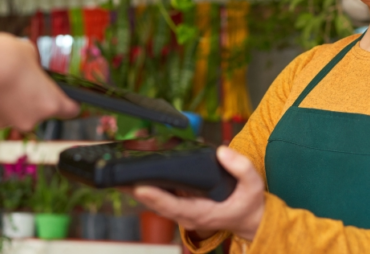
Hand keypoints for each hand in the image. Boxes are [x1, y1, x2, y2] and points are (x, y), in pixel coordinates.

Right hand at [0, 33, 78, 130]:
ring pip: (20, 110)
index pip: (71, 110)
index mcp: (49, 103)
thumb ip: (36, 65)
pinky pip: (1, 109)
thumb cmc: (1, 56)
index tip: (67, 94)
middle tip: (27, 76)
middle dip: (37, 95)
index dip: (71, 101)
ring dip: (16, 97)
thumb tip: (31, 69)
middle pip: (42, 110)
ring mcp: (8, 122)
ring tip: (5, 75)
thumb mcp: (28, 50)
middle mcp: (32, 119)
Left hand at [130, 146, 264, 240]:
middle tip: (116, 172)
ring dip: (133, 184)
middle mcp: (186, 214)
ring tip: (117, 166)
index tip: (140, 187)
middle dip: (134, 188)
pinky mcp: (178, 202)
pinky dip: (144, 181)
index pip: (174, 206)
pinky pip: (157, 193)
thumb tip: (221, 152)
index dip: (156, 197)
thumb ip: (241, 168)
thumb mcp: (253, 186)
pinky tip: (133, 166)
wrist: (248, 219)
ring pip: (152, 198)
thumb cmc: (248, 203)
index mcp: (202, 213)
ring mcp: (180, 209)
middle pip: (154, 203)